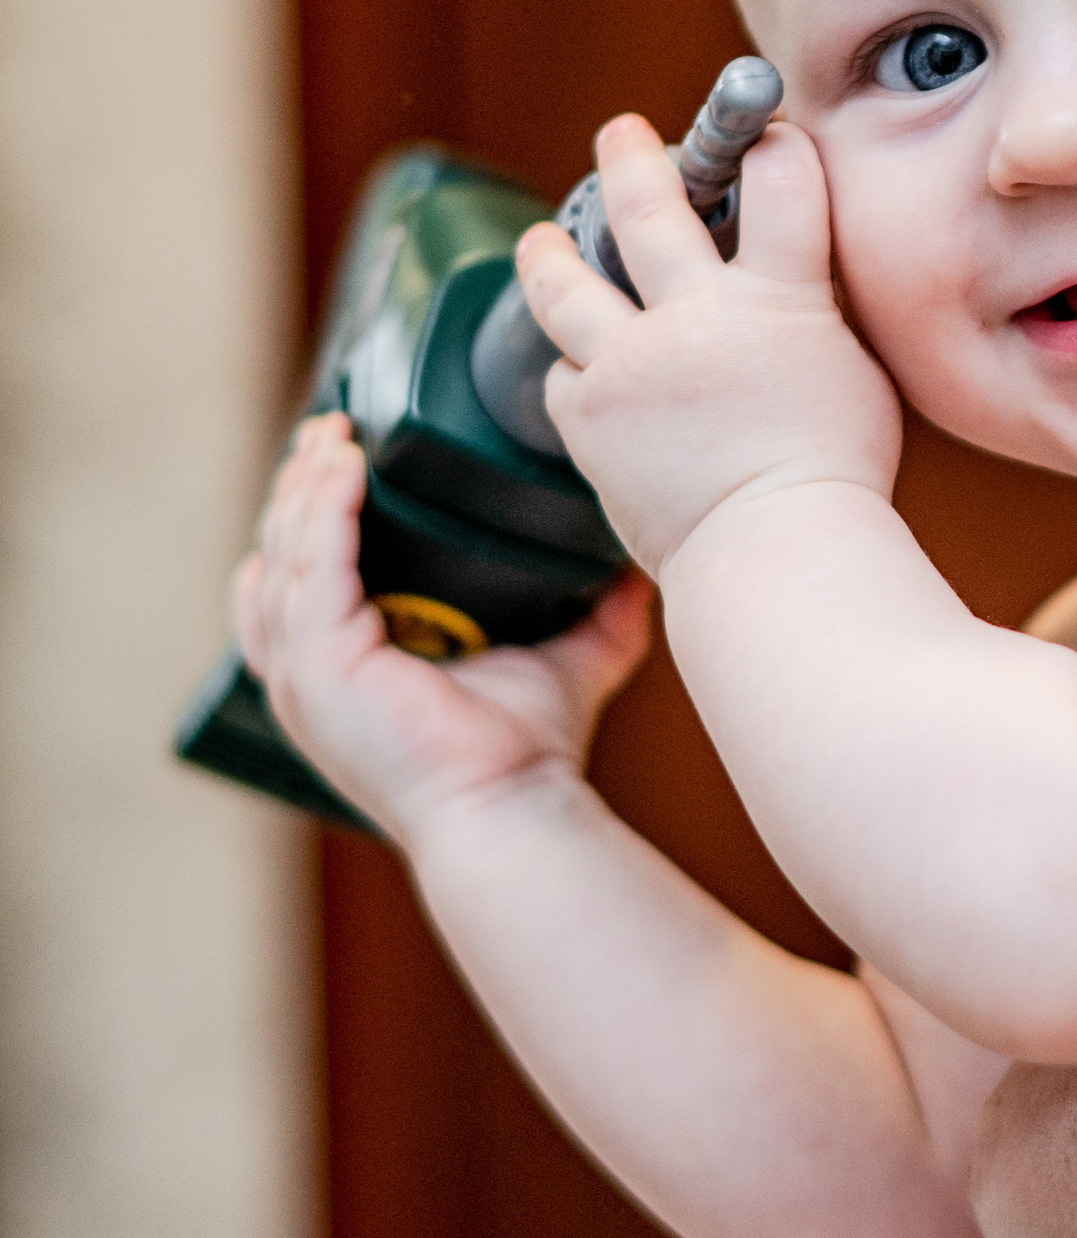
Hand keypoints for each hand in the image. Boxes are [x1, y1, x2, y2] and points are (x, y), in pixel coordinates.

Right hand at [235, 412, 652, 844]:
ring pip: (285, 553)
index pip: (301, 583)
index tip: (341, 455)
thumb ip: (597, 619)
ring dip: (307, 485)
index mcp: (340, 675)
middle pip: (279, 557)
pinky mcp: (318, 668)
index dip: (310, 518)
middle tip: (330, 426)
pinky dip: (325, 510)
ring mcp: (303, 676)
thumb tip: (637, 571)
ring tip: (333, 431)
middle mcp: (306, 676)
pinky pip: (310, 568)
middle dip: (299, 488)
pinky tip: (347, 463)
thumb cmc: (526, 758)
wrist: (516, 812)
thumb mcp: (565, 665)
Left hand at [519, 113, 900, 575]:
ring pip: (565, 281)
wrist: (773, 558)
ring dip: (551, 251)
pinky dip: (574, 368)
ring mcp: (632, 364)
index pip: (782, 186)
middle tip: (623, 135)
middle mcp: (695, 318)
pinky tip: (583, 368)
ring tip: (543, 240)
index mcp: (780, 302)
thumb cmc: (833, 480)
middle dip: (632, 156)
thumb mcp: (854, 374)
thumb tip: (788, 285)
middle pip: (648, 205)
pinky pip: (565, 374)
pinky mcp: (588, 417)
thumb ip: (812, 317)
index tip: (763, 138)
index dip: (771, 148)